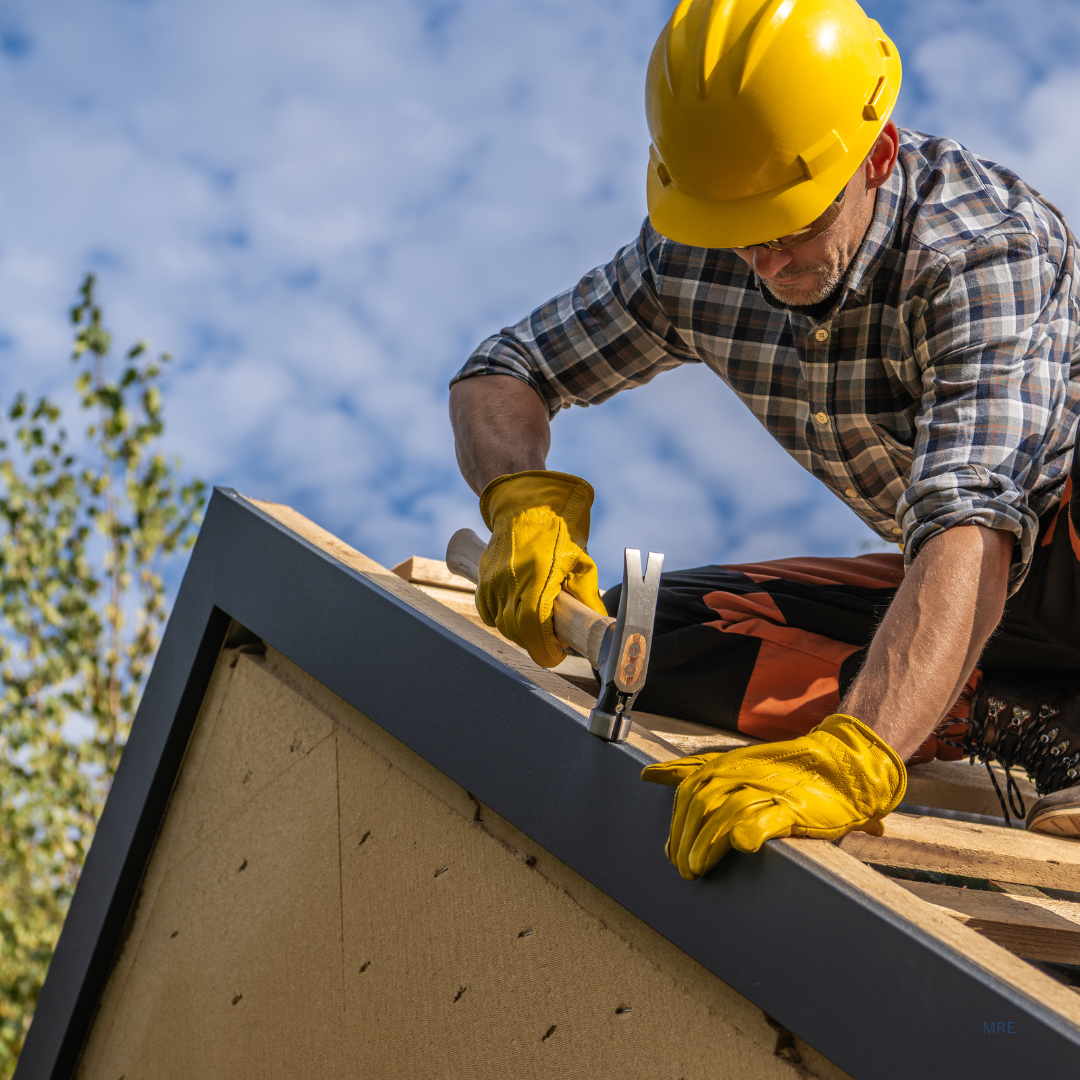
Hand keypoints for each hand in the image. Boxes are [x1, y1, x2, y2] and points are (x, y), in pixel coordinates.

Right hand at [475, 470, 607, 667]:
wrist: (525, 507)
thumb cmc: (558, 533)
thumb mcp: (580, 562)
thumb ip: (586, 596)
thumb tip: (598, 625)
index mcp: (537, 576)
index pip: (534, 627)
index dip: (544, 648)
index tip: (556, 655)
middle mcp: (510, 580)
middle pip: (516, 631)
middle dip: (535, 643)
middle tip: (552, 641)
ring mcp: (493, 580)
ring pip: (501, 624)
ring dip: (520, 632)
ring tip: (538, 625)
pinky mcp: (483, 578)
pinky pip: (488, 611)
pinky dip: (501, 619)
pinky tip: (518, 613)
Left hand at [641, 714, 906, 879]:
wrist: (841, 768)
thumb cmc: (784, 771)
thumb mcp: (734, 763)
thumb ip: (693, 769)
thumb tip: (648, 774)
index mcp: (726, 764)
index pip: (688, 789)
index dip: (676, 821)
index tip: (670, 850)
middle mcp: (742, 772)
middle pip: (701, 803)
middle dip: (686, 837)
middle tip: (683, 867)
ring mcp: (768, 788)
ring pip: (726, 812)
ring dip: (707, 842)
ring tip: (697, 867)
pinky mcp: (793, 807)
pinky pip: (765, 818)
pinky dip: (750, 831)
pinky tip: (740, 846)